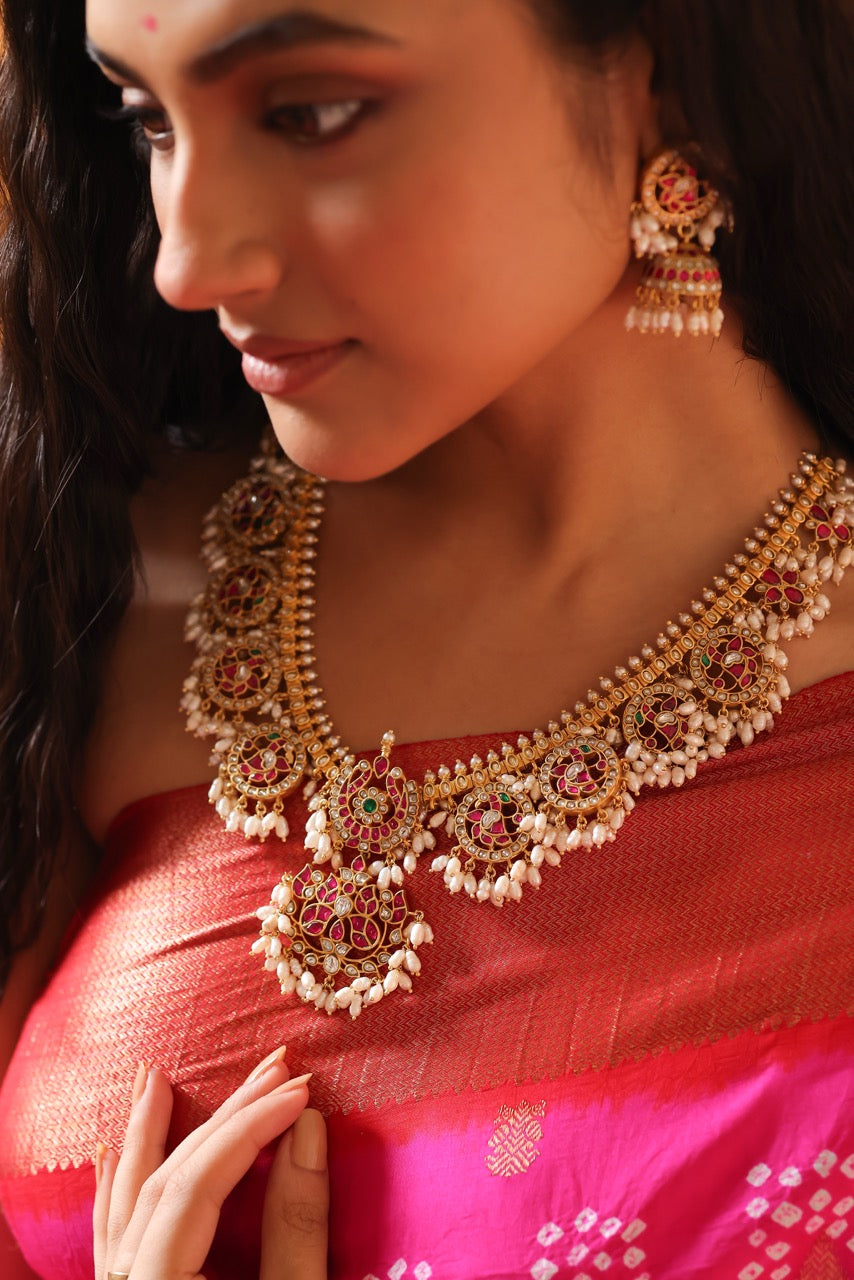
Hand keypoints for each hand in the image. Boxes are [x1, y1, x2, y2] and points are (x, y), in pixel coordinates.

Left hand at [93, 1049, 328, 1279]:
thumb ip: (296, 1229)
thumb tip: (308, 1130)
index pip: (198, 1185)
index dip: (250, 1129)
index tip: (299, 1091)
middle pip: (164, 1182)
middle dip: (219, 1120)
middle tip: (269, 1068)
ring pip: (125, 1203)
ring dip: (143, 1137)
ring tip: (152, 1078)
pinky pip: (110, 1237)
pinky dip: (114, 1190)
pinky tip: (110, 1156)